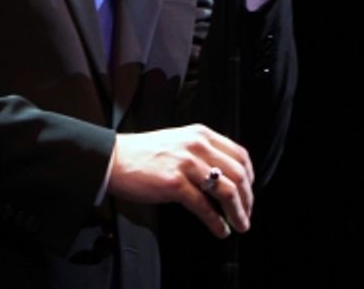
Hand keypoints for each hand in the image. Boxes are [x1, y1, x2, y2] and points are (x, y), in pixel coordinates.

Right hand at [109, 125, 253, 237]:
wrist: (113, 159)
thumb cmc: (144, 153)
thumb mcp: (180, 141)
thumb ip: (202, 152)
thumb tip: (223, 176)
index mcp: (202, 134)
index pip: (240, 154)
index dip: (250, 176)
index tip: (249, 191)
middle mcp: (198, 146)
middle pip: (238, 174)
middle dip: (247, 198)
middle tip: (247, 214)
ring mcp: (187, 164)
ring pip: (226, 190)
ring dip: (237, 212)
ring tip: (240, 225)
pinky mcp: (174, 184)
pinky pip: (203, 206)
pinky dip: (216, 221)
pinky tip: (220, 230)